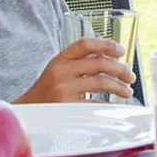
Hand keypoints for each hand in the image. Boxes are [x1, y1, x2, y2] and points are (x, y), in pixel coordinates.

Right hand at [16, 38, 135, 102]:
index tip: (121, 51)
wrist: (26, 113)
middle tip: (130, 76)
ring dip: (119, 86)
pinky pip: (95, 102)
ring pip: (101, 82)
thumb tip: (114, 60)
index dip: (106, 44)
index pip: (85, 43)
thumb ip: (80, 63)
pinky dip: (109, 104)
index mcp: (60, 58)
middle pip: (99, 63)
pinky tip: (115, 104)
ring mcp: (63, 88)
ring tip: (127, 91)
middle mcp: (61, 71)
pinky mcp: (67, 106)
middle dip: (121, 69)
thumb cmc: (47, 91)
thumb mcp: (58, 70)